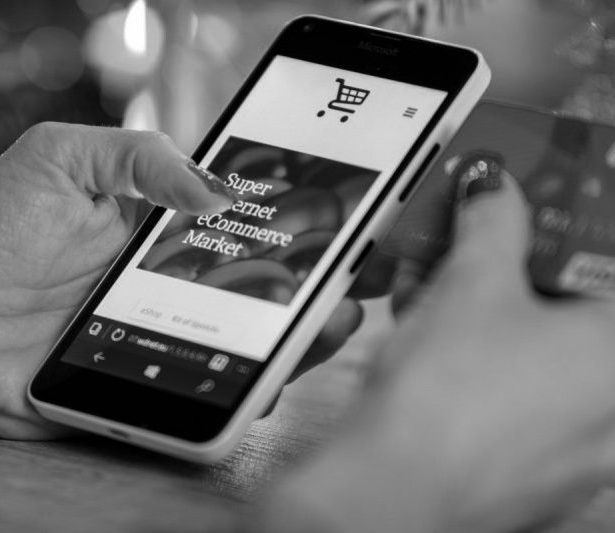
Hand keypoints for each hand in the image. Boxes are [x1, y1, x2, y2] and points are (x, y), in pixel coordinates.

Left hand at [0, 124, 359, 438]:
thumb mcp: (61, 158)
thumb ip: (140, 155)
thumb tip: (217, 191)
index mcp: (160, 228)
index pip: (246, 222)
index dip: (299, 220)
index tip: (346, 215)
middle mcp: (172, 283)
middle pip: (263, 286)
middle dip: (320, 281)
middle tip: (361, 272)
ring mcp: (164, 337)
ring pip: (248, 342)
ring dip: (300, 335)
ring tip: (336, 318)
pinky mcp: (147, 384)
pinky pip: (207, 393)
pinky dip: (247, 389)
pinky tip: (273, 373)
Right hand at [266, 169, 614, 532]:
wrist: (388, 489)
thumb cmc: (447, 396)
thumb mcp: (471, 283)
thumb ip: (492, 222)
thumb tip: (494, 187)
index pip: (605, 266)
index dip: (568, 227)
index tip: (533, 207)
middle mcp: (611, 406)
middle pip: (565, 312)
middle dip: (511, 268)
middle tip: (473, 239)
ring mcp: (573, 446)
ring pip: (532, 356)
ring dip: (482, 311)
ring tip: (427, 284)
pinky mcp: (527, 468)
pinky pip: (509, 395)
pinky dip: (476, 361)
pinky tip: (425, 338)